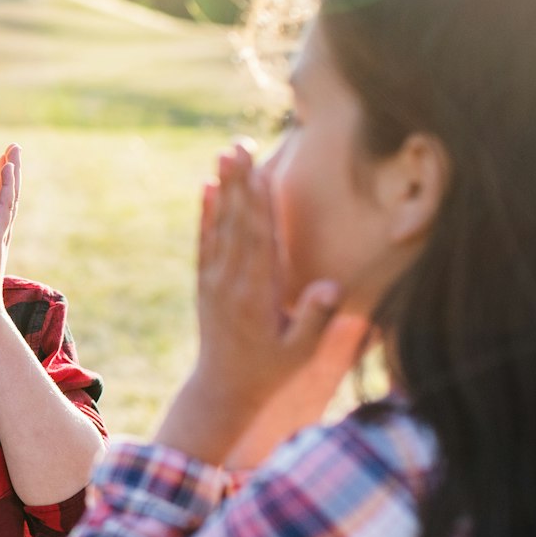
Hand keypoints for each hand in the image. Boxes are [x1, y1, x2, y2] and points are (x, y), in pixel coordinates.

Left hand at [0, 144, 18, 316]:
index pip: (1, 199)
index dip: (3, 180)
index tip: (4, 160)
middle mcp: (1, 229)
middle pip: (10, 193)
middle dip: (12, 169)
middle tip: (15, 147)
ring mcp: (1, 232)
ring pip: (10, 195)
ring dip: (12, 172)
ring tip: (14, 150)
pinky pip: (4, 206)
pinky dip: (7, 186)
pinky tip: (7, 169)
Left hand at [183, 141, 366, 464]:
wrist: (223, 391)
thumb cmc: (271, 372)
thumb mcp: (300, 354)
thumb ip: (314, 320)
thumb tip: (330, 286)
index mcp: (256, 296)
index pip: (260, 242)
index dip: (260, 206)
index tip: (261, 172)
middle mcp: (231, 282)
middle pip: (237, 223)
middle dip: (239, 183)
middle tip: (240, 145)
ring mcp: (215, 280)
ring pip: (220, 225)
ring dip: (223, 187)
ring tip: (226, 152)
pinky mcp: (206, 282)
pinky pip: (205, 241)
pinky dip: (206, 213)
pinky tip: (207, 186)